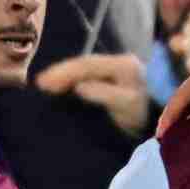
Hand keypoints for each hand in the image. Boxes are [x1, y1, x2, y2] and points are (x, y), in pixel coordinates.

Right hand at [35, 54, 149, 137]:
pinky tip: (53, 85)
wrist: (149, 127)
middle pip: (85, 63)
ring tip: (42, 84)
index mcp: (125, 66)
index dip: (67, 72)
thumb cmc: (138, 119)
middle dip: (61, 72)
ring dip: (62, 75)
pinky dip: (68, 79)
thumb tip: (80, 86)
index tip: (46, 83)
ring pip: (83, 68)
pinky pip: (85, 74)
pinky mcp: (108, 77)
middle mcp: (119, 61)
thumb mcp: (125, 105)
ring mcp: (113, 67)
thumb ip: (105, 94)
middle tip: (40, 83)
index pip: (91, 65)